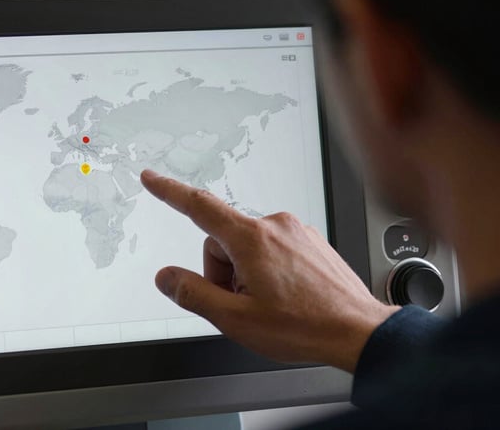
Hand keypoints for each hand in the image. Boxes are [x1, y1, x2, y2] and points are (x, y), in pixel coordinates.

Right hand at [140, 170, 398, 372]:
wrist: (359, 331)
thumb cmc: (304, 326)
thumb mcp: (235, 319)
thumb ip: (193, 294)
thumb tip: (167, 277)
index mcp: (252, 239)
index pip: (199, 207)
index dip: (169, 191)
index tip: (151, 179)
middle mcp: (274, 225)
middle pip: (222, 240)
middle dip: (222, 271)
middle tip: (241, 304)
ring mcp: (295, 230)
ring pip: (247, 245)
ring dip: (246, 272)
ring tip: (269, 303)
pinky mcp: (309, 239)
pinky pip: (272, 247)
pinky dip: (268, 269)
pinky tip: (285, 296)